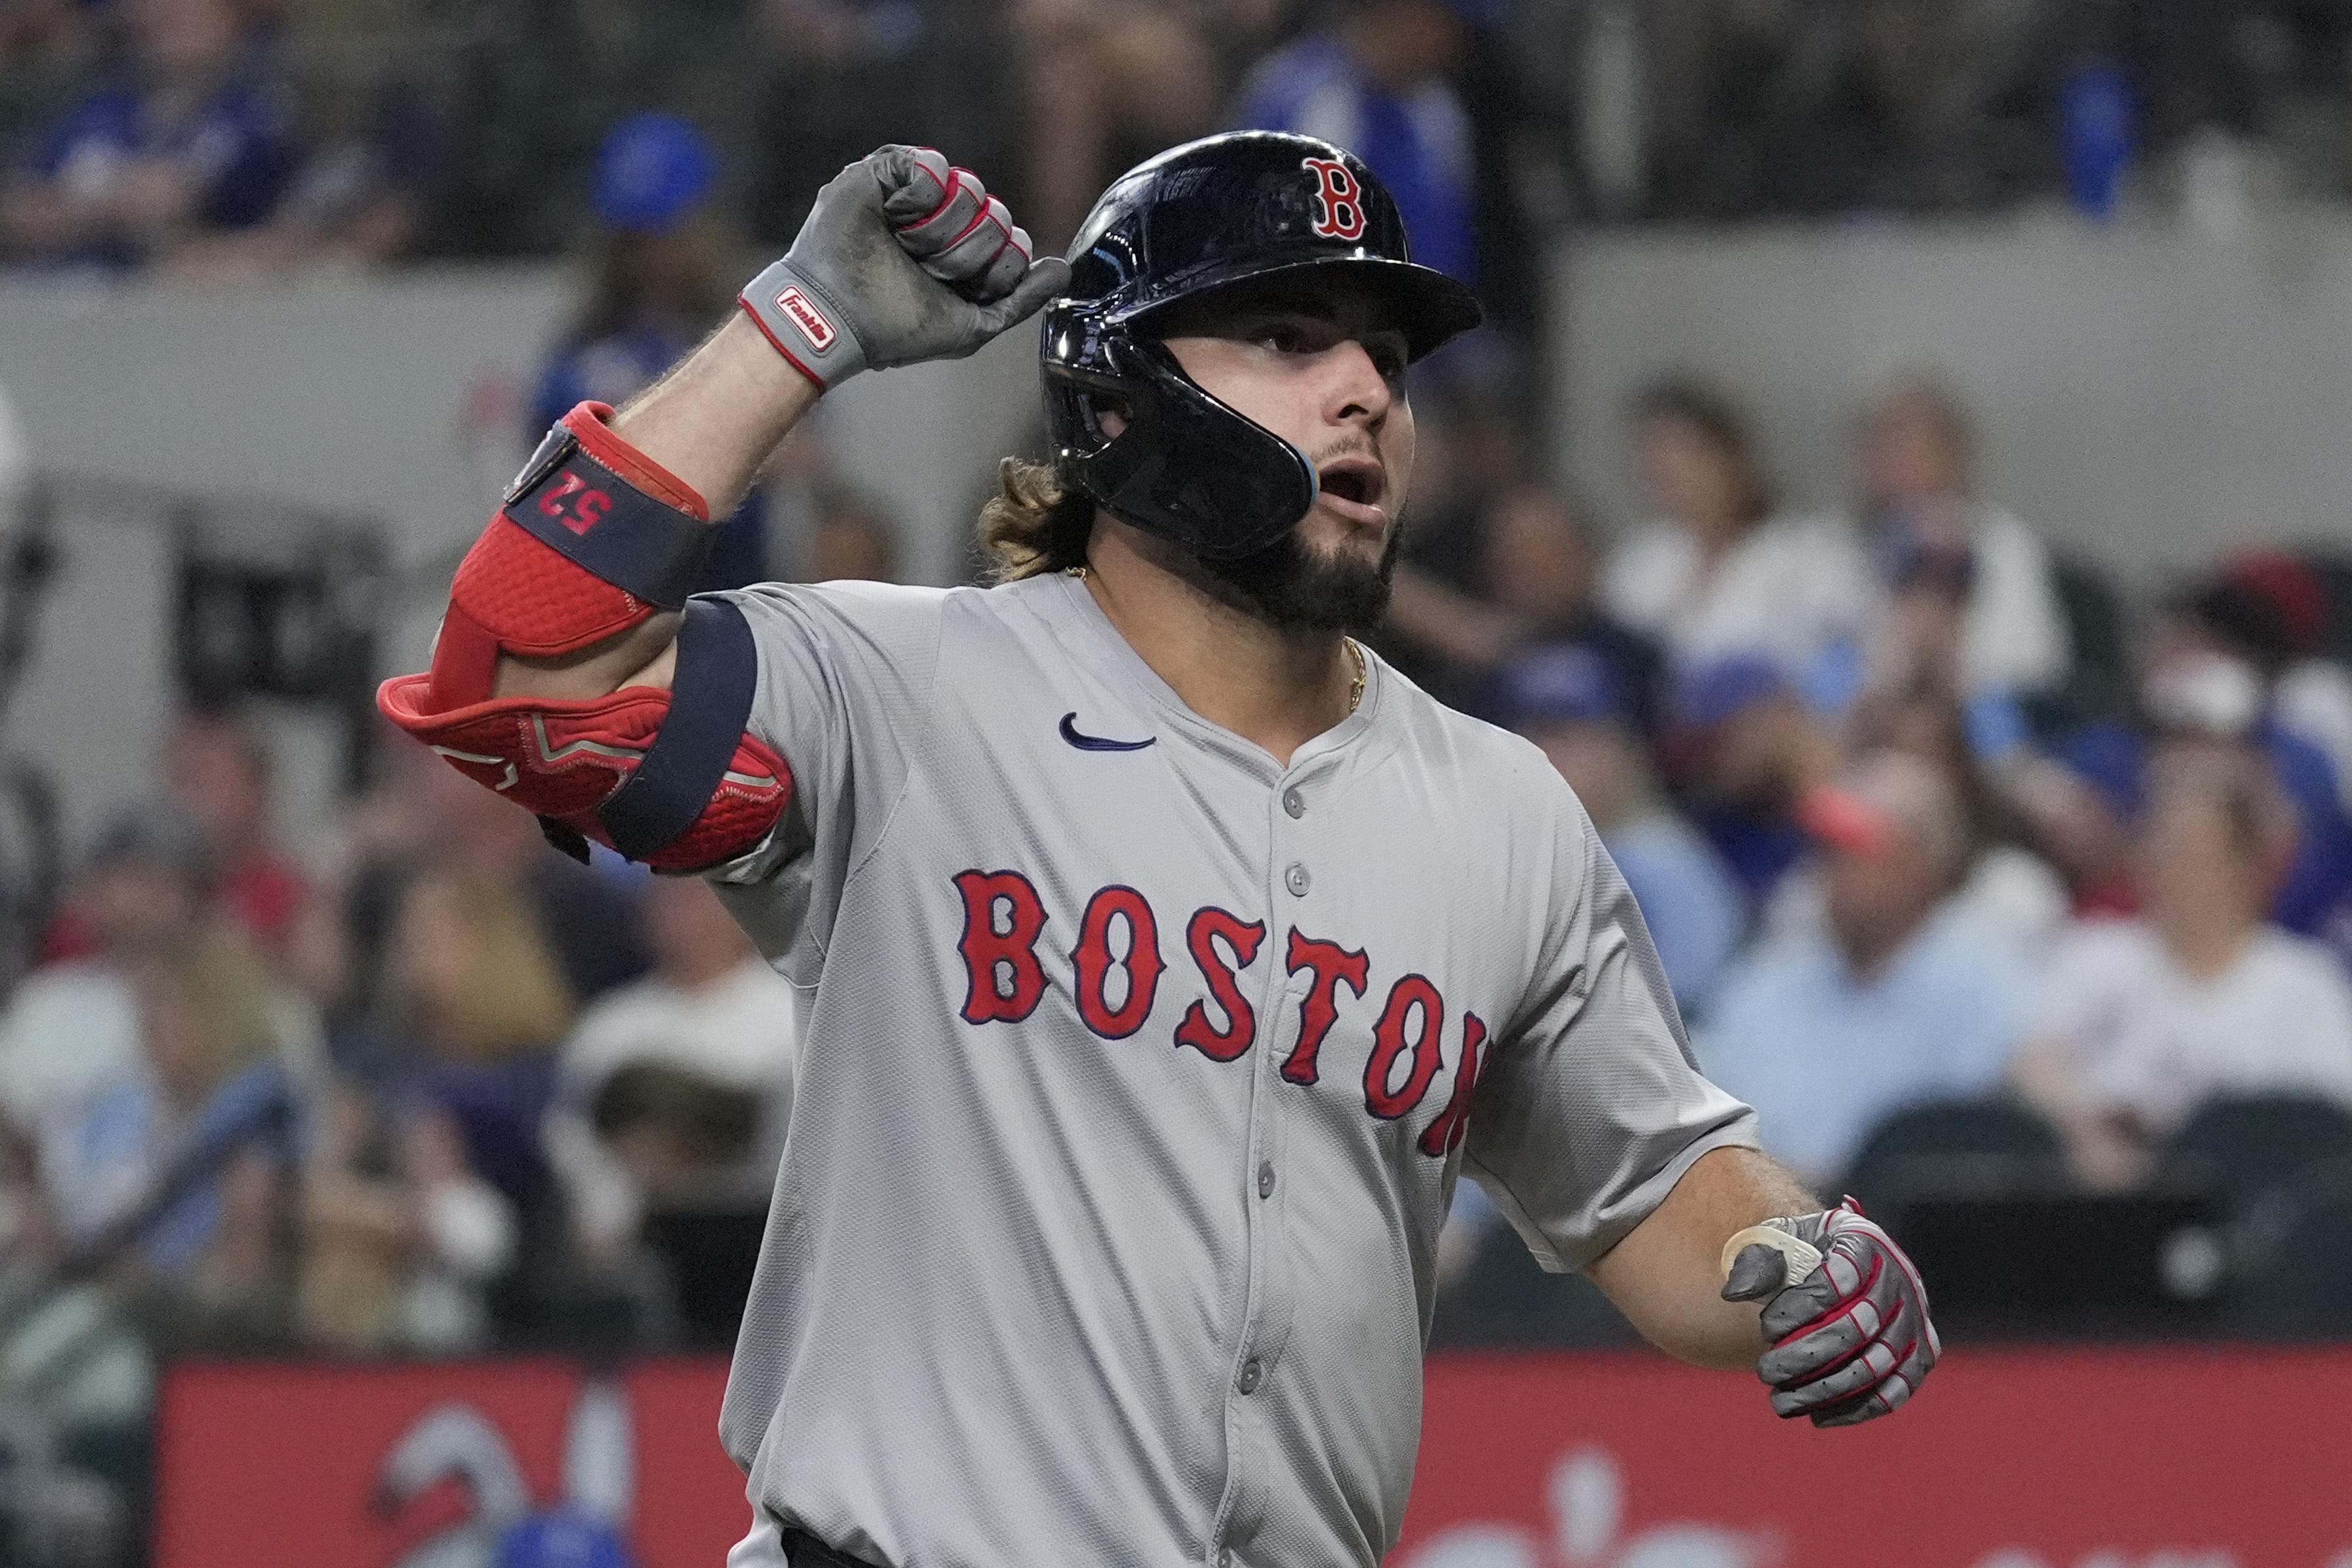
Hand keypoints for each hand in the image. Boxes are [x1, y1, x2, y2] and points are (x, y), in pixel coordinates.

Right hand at [741, 145, 1070, 389]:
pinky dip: (920, 199)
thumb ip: (1021, 299)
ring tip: (904, 247)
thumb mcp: (973, 324)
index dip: (996, 268)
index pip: (1014, 245)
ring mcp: (918, 193)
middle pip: (998, 218)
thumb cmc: (896, 328)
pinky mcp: (888, 170)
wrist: (838, 317)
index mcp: (966, 256)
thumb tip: (1063, 269)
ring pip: (971, 190)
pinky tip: (894, 218)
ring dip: (940, 232)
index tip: (960, 289)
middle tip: (926, 270)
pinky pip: (935, 165)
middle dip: (966, 255)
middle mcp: (946, 222)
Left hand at [1719, 1198, 1938, 1426]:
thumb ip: (1756, 1261)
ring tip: (1781, 1401)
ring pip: (1875, 1365)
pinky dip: (1857, 1409)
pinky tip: (1817, 1417)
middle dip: (1804, 1356)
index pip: (1838, 1279)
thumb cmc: (1803, 1252)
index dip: (1800, 1308)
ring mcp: (1915, 1319)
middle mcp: (1900, 1279)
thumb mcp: (1777, 1241)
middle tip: (1764, 1372)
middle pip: (1856, 1328)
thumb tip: (1735, 1294)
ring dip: (1824, 1390)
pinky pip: (1895, 1391)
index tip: (1765, 1327)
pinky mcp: (1920, 1354)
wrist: (1841, 1261)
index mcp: (1864, 1242)